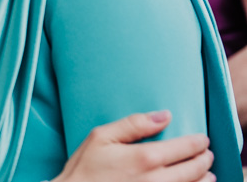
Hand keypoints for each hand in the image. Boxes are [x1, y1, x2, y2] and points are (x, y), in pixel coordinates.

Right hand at [54, 111, 214, 181]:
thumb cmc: (85, 168)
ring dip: (205, 179)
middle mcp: (157, 179)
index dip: (198, 142)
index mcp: (145, 157)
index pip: (185, 147)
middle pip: (196, 169)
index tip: (202, 140)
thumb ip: (134, 124)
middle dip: (205, 159)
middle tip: (207, 154)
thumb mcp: (101, 137)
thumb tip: (164, 115)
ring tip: (207, 173)